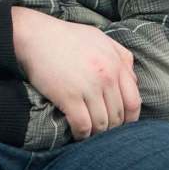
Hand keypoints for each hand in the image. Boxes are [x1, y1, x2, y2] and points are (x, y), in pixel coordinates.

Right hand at [13, 7, 140, 139]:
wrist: (34, 35)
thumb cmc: (66, 37)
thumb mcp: (100, 38)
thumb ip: (121, 56)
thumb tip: (134, 79)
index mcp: (115, 64)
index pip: (133, 101)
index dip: (130, 119)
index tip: (122, 125)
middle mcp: (106, 77)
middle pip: (117, 116)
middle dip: (111, 128)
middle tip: (101, 131)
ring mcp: (88, 88)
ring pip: (101, 124)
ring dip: (96, 134)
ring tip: (89, 134)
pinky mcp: (68, 96)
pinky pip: (83, 125)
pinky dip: (82, 135)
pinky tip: (77, 134)